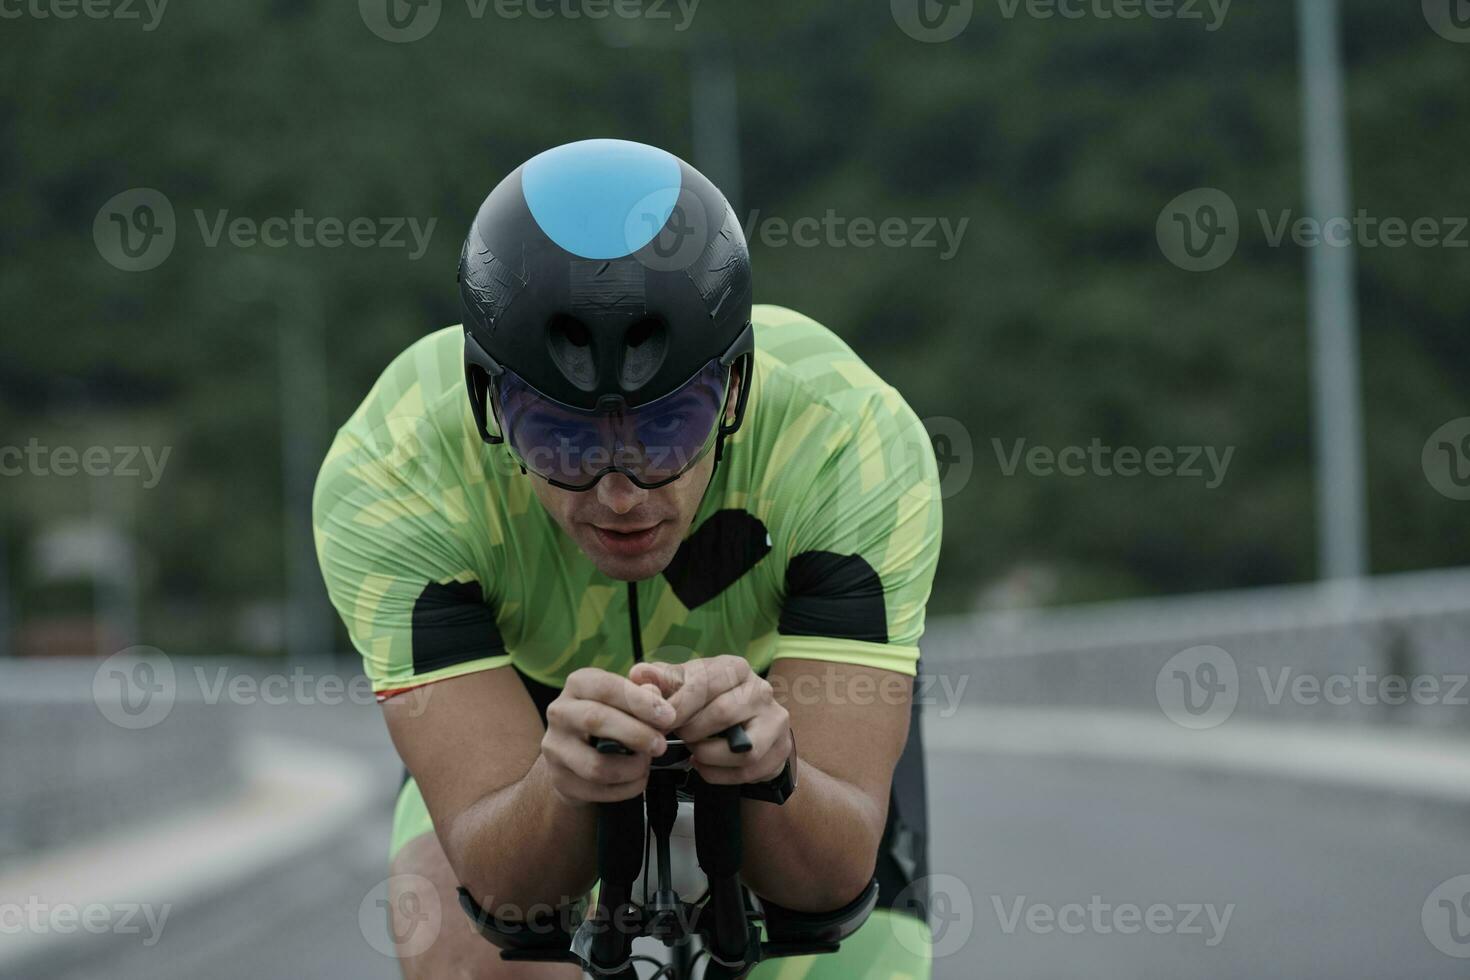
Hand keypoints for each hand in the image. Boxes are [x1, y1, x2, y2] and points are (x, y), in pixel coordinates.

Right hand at [541, 667, 674, 804]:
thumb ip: (643, 694)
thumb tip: (654, 692)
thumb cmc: (610, 718)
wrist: (578, 755)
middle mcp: (560, 713)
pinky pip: (598, 790)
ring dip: (631, 767)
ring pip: (596, 765)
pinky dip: (626, 788)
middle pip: (595, 720)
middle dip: (636, 734)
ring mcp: (555, 748)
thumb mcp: (625, 699)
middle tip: (661, 745)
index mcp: (578, 684)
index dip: (639, 701)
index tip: (668, 716)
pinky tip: (637, 778)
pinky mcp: (560, 779)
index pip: (606, 686)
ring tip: (646, 762)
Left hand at [629, 655, 792, 785]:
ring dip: (706, 754)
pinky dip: (717, 773)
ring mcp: (775, 720)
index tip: (658, 721)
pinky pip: (745, 770)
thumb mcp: (686, 686)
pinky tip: (705, 764)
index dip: (677, 705)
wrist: (750, 729)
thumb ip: (661, 681)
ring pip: (739, 748)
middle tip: (677, 736)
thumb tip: (638, 675)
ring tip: (693, 750)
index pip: (704, 683)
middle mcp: (761, 689)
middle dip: (692, 731)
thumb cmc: (710, 703)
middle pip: (722, 713)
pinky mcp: (778, 750)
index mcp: (735, 667)